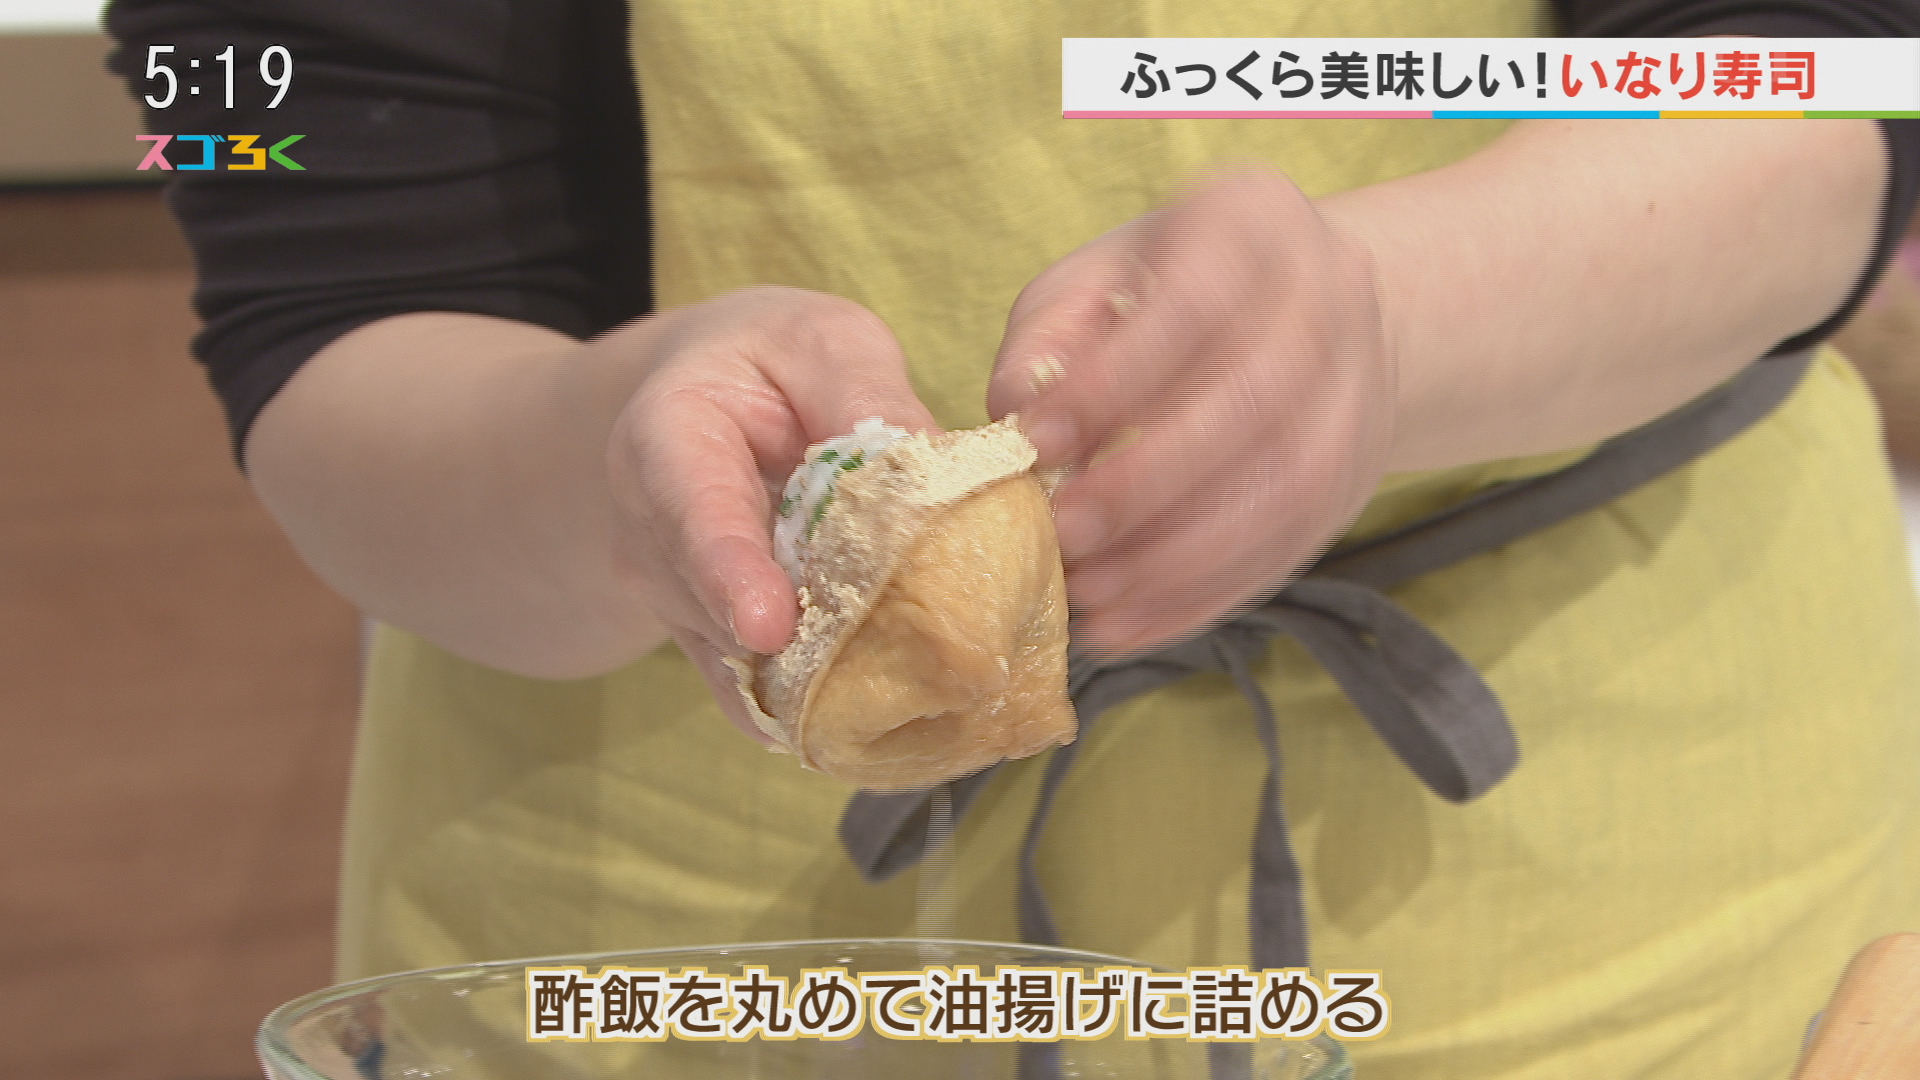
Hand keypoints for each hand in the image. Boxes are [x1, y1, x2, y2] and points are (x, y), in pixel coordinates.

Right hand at [604, 287, 938, 737]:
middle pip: (722, 611)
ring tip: (934, 685)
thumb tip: (936, 469)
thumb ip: (867, 395)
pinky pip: (766, 701)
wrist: (709, 401)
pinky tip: (903, 716)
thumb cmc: (770, 362)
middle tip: (924, 666)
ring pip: (751, 667)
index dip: (728, 573)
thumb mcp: (822, 342)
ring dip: (834, 680)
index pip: (690, 513)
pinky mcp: (718, 651)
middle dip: (810, 645)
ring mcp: (681, 606)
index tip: (768, 626)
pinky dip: (829, 712)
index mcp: (665, 443)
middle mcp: (653, 540)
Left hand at [987, 174, 1394, 656]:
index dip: (1116, 381)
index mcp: (1252, 222)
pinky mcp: (1356, 472)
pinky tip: (1136, 622)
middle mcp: (1328, 295)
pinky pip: (1292, 546)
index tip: (1037, 442)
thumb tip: (1015, 406)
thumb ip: (1048, 337)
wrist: (1296, 312)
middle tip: (1066, 534)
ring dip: (1183, 556)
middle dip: (1151, 481)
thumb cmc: (1162, 293)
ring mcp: (1359, 387)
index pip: (1197, 303)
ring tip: (1095, 596)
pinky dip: (1208, 594)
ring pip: (1288, 484)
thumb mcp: (1093, 281)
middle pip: (1257, 400)